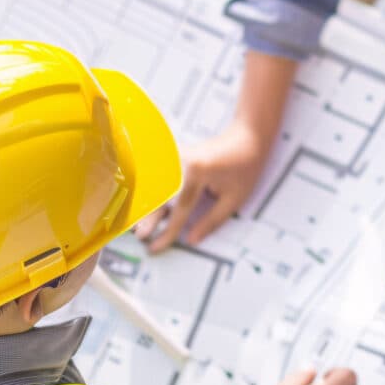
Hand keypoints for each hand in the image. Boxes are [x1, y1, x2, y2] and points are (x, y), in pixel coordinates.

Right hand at [136, 119, 270, 252]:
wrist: (247, 136)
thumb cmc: (246, 167)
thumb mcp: (235, 199)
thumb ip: (211, 221)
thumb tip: (190, 240)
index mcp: (197, 173)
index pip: (179, 209)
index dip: (167, 232)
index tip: (155, 248)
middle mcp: (181, 161)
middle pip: (158, 195)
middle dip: (148, 218)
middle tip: (140, 237)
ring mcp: (175, 155)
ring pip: (154, 185)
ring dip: (145, 204)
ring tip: (137, 223)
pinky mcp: (174, 154)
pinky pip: (158, 174)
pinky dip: (151, 190)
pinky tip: (145, 204)